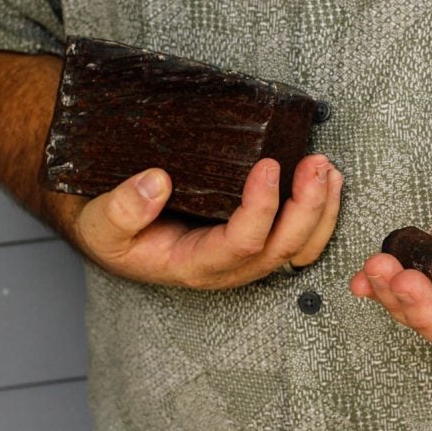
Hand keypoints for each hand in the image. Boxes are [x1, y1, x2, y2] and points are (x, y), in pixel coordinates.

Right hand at [67, 154, 342, 288]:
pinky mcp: (257, 240)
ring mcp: (248, 256)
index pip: (242, 243)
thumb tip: (157, 182)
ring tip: (329, 169)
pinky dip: (320, 212)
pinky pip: (300, 237)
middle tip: (316, 164)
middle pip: (284, 247)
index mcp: (196, 265)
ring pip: (301, 247)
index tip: (266, 165)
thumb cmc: (114, 232)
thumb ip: (122, 210)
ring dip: (322, 210)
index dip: (261, 207)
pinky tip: (326, 181)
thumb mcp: (102, 224)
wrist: (118, 233)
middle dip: (308, 206)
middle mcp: (230, 266)